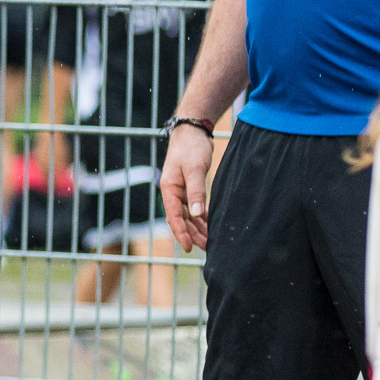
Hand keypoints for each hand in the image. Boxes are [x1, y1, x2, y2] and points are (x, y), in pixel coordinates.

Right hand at [160, 123, 213, 250]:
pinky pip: (194, 208)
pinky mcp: (189, 187)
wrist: (192, 130)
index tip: (188, 247)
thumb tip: (198, 215)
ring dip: (198, 228)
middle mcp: (172, 193)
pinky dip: (201, 218)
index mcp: (169, 189)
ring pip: (188, 215)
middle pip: (181, 219)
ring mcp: (180, 191)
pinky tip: (210, 226)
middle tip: (207, 249)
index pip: (173, 217)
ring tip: (210, 242)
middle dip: (193, 235)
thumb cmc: (191, 147)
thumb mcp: (195, 169)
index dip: (181, 233)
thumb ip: (196, 192)